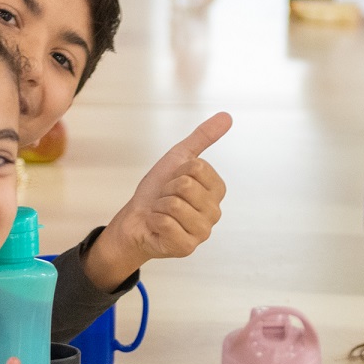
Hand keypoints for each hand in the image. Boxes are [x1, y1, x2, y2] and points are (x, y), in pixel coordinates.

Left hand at [84, 113, 230, 291]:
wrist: (135, 220)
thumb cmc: (157, 192)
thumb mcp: (178, 159)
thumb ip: (202, 138)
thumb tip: (227, 116)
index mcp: (217, 191)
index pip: (198, 168)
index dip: (177, 171)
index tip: (173, 181)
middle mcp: (214, 212)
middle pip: (186, 185)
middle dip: (166, 189)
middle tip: (165, 199)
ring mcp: (202, 232)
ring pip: (175, 205)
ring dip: (159, 206)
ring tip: (160, 212)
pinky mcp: (187, 247)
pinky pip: (166, 223)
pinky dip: (153, 221)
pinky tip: (157, 227)